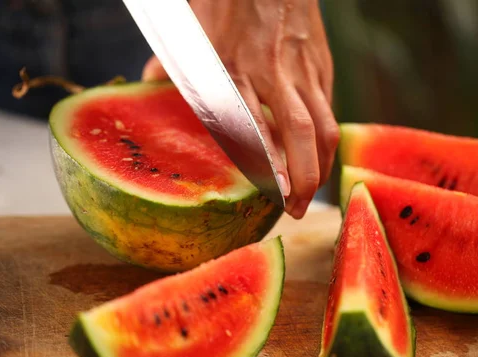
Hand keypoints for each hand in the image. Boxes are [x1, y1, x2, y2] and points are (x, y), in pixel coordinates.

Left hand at [142, 0, 338, 218]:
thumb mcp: (192, 27)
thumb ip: (173, 61)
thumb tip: (149, 82)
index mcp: (234, 67)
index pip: (255, 125)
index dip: (268, 162)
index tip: (274, 194)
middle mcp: (273, 73)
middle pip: (300, 133)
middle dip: (304, 178)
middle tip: (296, 210)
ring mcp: (303, 70)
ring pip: (324, 126)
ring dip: (321, 166)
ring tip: (311, 193)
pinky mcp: (321, 65)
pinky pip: (328, 110)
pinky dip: (325, 140)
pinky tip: (317, 157)